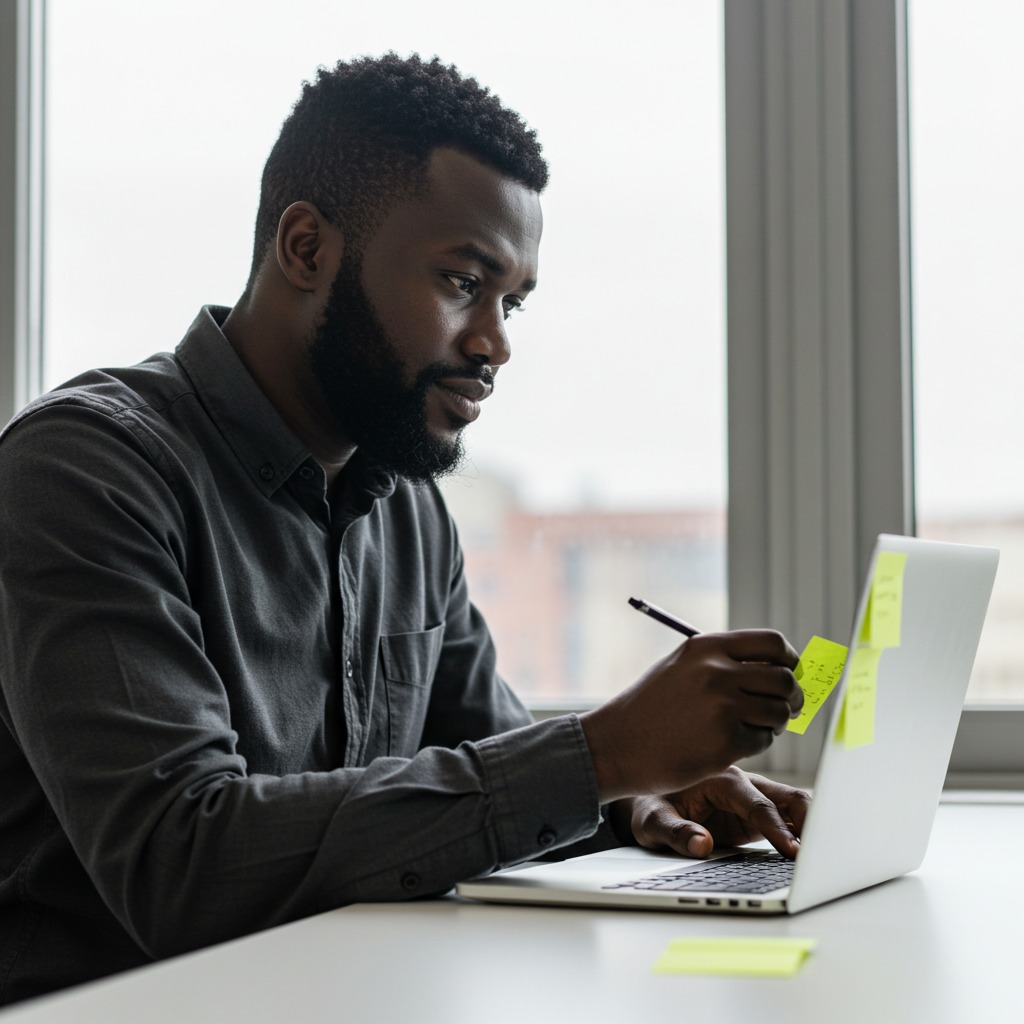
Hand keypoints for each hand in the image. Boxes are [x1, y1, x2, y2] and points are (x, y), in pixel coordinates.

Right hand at [579, 630, 801, 801]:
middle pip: (784, 679)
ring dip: (773, 723)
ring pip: (779, 712)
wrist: (615, 745)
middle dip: (791, 697)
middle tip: (784, 710)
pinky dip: (754, 744)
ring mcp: (721, 706)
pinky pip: (763, 741)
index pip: (773, 643)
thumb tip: (781, 669)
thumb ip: (724, 663)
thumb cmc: (650, 709)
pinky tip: (730, 745)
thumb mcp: (682, 668)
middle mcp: (716, 671)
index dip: (790, 661)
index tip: (791, 675)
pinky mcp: (724, 742)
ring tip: (752, 728)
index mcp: (707, 647)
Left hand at [626, 767, 810, 858]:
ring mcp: (752, 798)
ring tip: (830, 855)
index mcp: (720, 779)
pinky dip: (804, 833)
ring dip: (813, 826)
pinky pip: (787, 820)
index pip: (757, 804)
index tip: (793, 852)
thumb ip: (676, 832)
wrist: (647, 800)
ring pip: (793, 805)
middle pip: (787, 796)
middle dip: (810, 821)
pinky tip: (814, 854)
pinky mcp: (755, 814)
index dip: (776, 828)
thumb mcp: (652, 821)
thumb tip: (702, 846)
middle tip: (827, 852)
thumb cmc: (649, 806)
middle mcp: (742, 784)